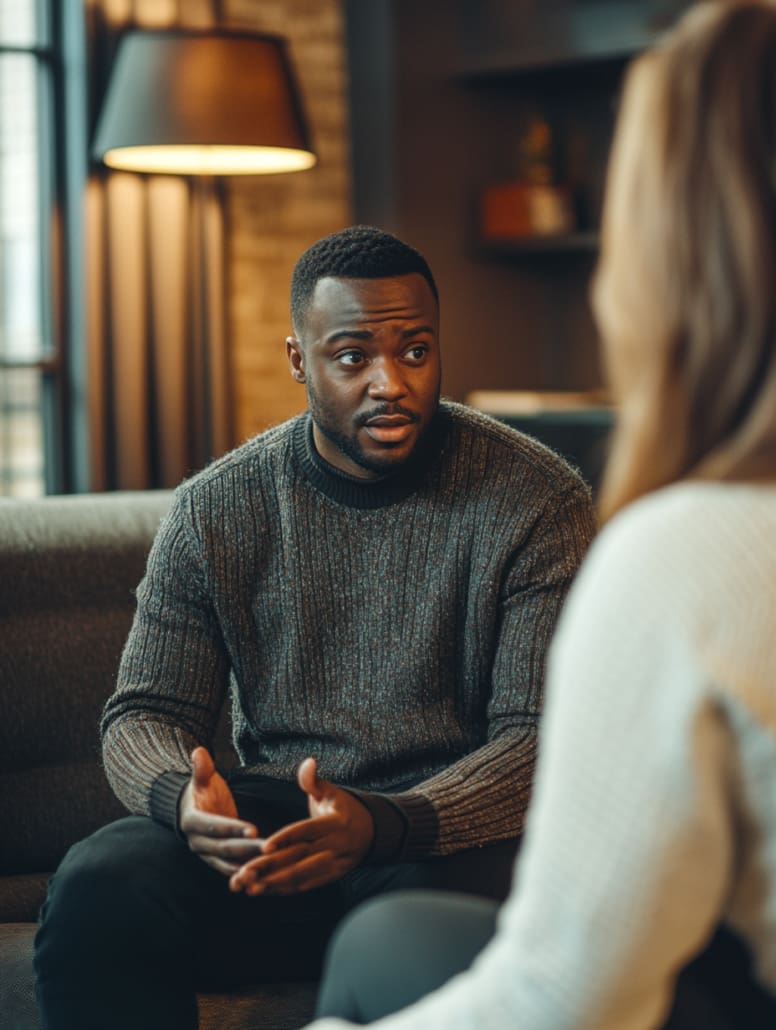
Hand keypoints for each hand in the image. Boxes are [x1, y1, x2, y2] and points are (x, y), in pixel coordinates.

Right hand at [178, 746, 262, 876]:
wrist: (191, 811)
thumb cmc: (202, 791)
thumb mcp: (201, 778)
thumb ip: (201, 768)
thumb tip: (198, 752)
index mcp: (192, 821)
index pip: (214, 826)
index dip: (233, 828)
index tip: (254, 828)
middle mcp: (197, 843)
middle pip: (224, 848)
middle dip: (248, 849)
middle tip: (271, 849)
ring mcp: (206, 855)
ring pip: (229, 863)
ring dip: (249, 867)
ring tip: (271, 867)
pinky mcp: (217, 862)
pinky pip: (232, 870)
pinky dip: (247, 874)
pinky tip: (266, 877)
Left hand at [229, 757, 373, 895]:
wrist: (372, 832)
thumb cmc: (343, 808)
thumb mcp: (332, 791)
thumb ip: (314, 781)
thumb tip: (308, 762)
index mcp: (335, 823)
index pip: (307, 831)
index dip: (287, 838)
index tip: (264, 846)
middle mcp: (335, 845)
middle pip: (300, 857)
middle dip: (271, 866)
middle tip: (244, 873)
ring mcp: (334, 864)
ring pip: (302, 876)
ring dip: (275, 884)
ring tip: (249, 888)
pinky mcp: (331, 877)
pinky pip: (307, 885)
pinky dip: (285, 890)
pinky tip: (264, 891)